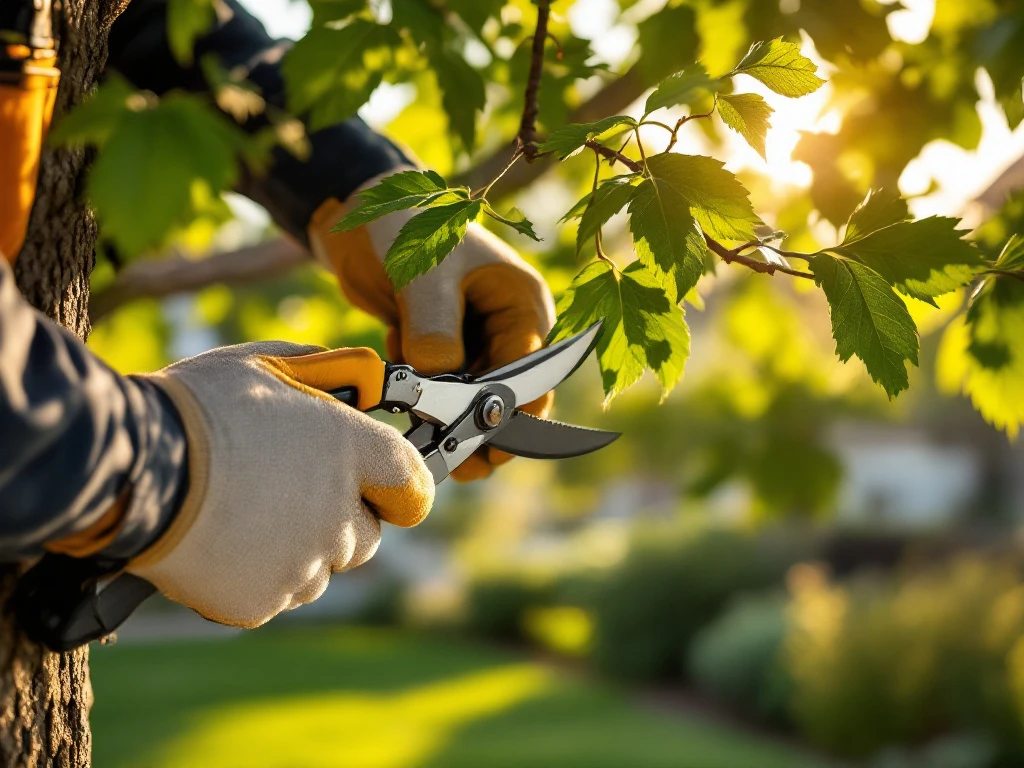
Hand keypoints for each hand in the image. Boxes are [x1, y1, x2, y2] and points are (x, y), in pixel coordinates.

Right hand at [128, 342, 432, 627]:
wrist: (127, 468)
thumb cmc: (194, 408)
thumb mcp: (263, 364)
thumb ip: (323, 370)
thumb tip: (356, 378)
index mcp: (349, 451)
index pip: (413, 485)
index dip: (403, 486)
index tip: (389, 486)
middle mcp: (338, 513)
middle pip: (367, 535)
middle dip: (341, 518)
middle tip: (290, 493)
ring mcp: (301, 565)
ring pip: (321, 571)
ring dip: (300, 551)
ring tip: (246, 516)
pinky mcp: (261, 602)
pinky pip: (276, 595)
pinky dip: (256, 578)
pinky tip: (221, 543)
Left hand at [309, 169, 556, 480]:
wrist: (361, 218)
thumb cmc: (405, 228)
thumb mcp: (424, 275)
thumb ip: (436, 331)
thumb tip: (438, 384)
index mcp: (523, 303)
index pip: (530, 372)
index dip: (508, 412)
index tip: (485, 445)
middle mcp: (509, 326)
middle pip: (506, 394)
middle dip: (477, 423)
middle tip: (453, 459)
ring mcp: (478, 339)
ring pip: (472, 398)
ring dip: (444, 412)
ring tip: (417, 425)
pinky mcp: (447, 349)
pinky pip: (442, 388)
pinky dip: (419, 390)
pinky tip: (397, 357)